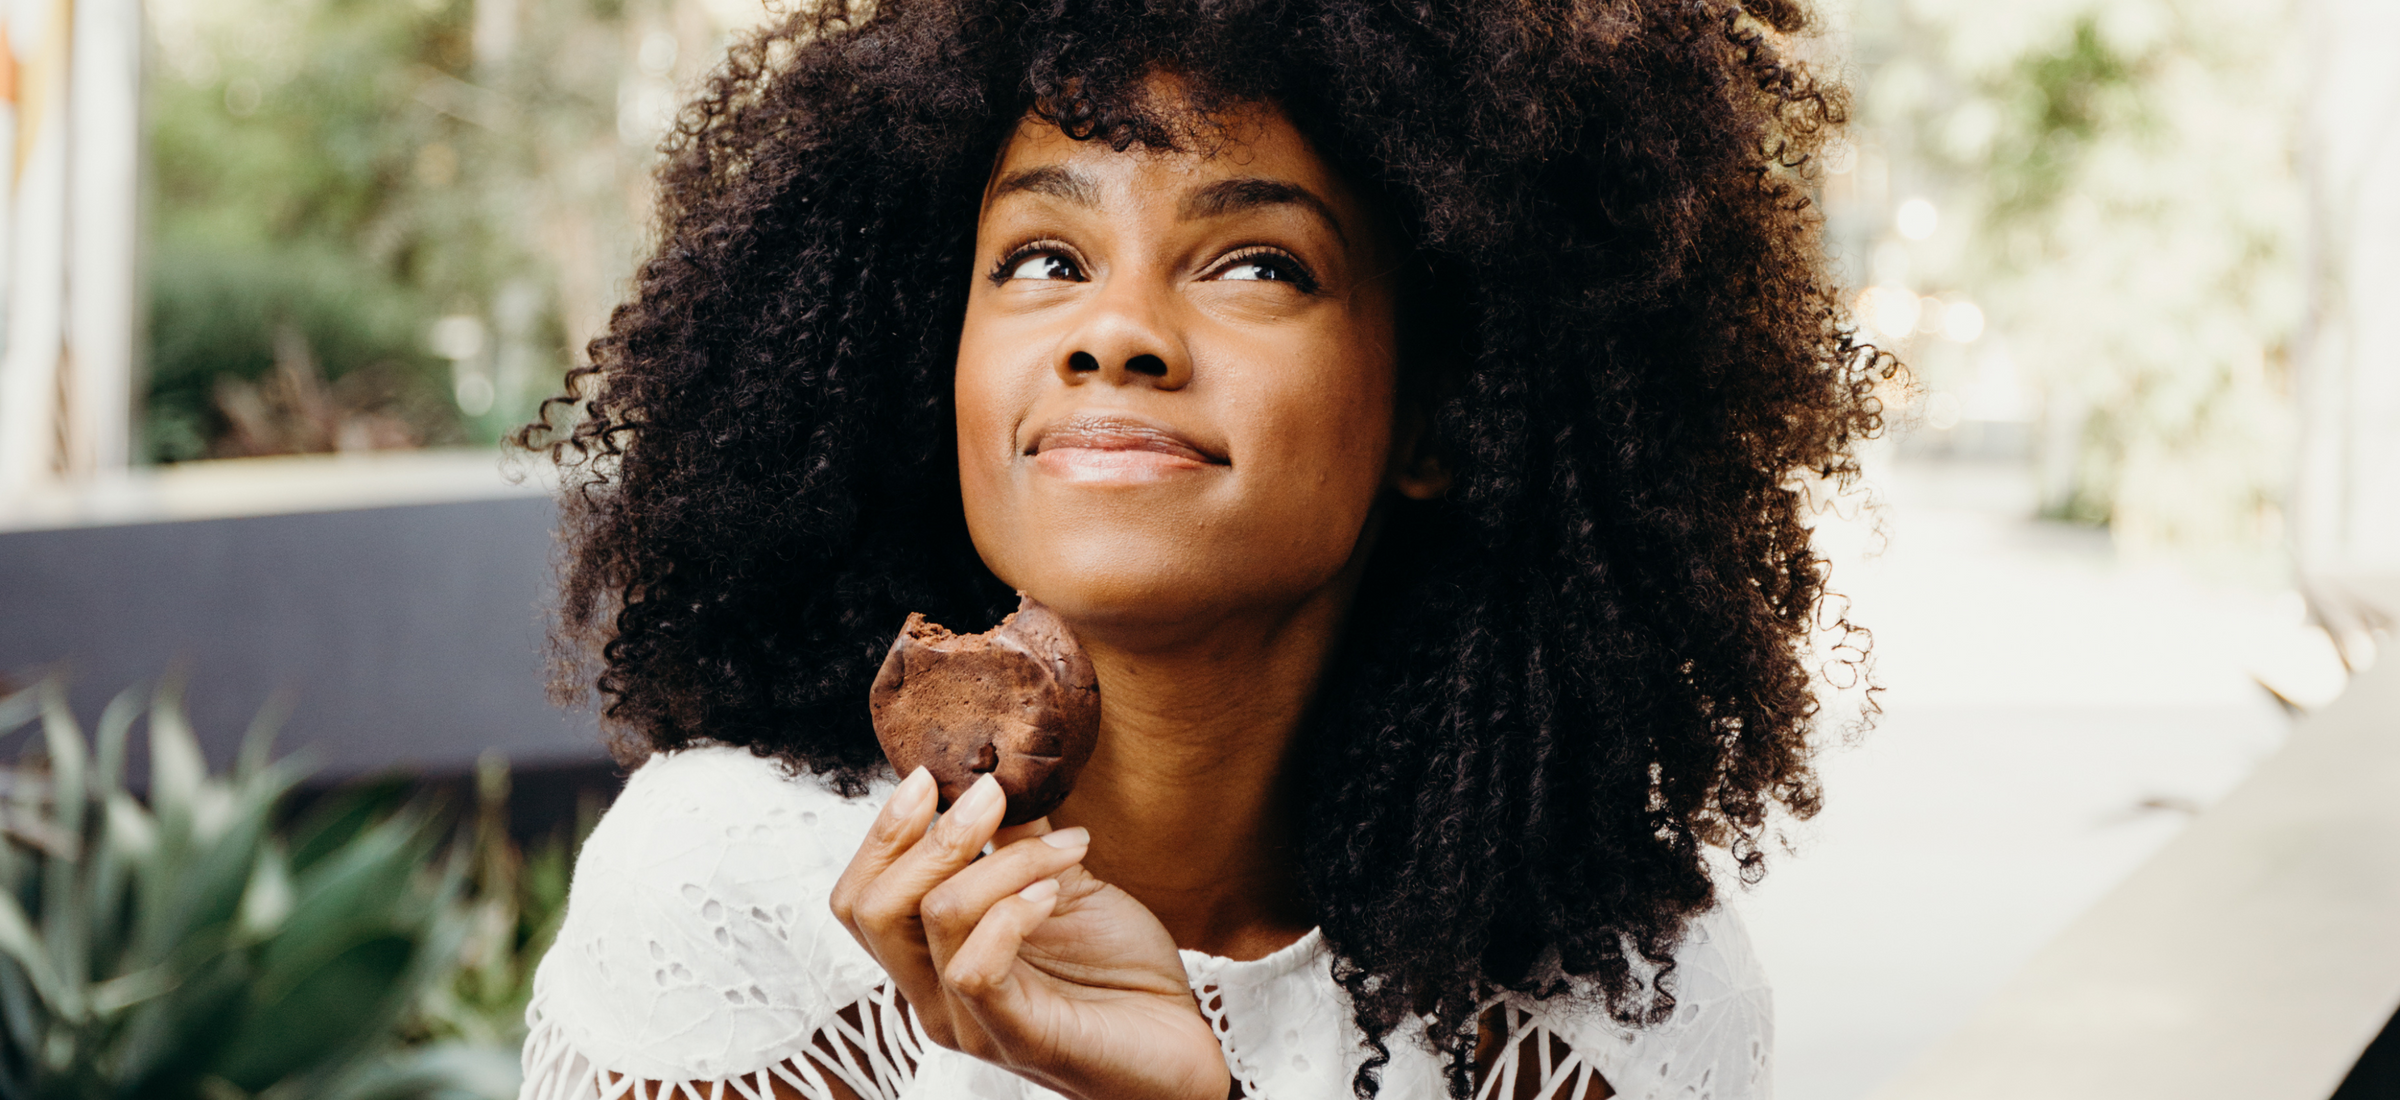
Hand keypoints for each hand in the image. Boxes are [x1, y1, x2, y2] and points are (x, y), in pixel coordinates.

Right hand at [829, 769, 1231, 1099]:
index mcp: (931, 957)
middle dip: (932, 833)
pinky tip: (1054, 894)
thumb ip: (1019, 839)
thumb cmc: (1119, 970)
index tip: (927, 776)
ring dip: (1002, 860)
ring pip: (934, 918)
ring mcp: (969, 1022)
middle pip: (873, 906)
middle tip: (993, 795)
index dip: (882, 832)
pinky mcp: (1017, 1038)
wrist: (1179, 1040)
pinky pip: (975, 969)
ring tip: (1066, 847)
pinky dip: (1011, 912)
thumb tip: (996, 770)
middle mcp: (933, 994)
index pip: (859, 897)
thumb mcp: (1062, 884)